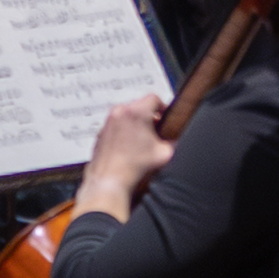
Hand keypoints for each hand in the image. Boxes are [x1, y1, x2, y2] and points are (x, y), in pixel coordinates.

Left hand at [77, 94, 174, 218]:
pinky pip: (116, 125)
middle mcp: (119, 112)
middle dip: (149, 117)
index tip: (166, 118)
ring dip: (136, 124)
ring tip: (143, 141)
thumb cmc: (135, 165)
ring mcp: (108, 121)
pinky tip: (130, 147)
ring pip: (127, 115)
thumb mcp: (165, 153)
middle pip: (139, 106)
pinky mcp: (101, 132)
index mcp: (136, 112)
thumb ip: (174, 141)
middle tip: (156, 132)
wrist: (110, 178)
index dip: (163, 107)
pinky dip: (124, 131)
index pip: (154, 98)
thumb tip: (177, 139)